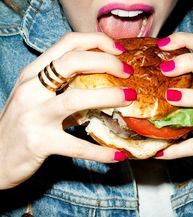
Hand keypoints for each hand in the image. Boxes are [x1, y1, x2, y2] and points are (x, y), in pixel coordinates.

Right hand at [0, 32, 133, 188]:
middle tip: (128, 73)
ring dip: (108, 96)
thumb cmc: (20, 127)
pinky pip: (77, 146)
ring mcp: (34, 116)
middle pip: (72, 61)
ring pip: (75, 98)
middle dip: (106, 62)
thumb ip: (63, 92)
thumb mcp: (36, 101)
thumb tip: (100, 89)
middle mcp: (31, 90)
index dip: (96, 41)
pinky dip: (100, 152)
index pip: (66, 44)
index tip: (118, 50)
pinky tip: (118, 155)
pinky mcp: (39, 143)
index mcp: (32, 76)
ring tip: (130, 98)